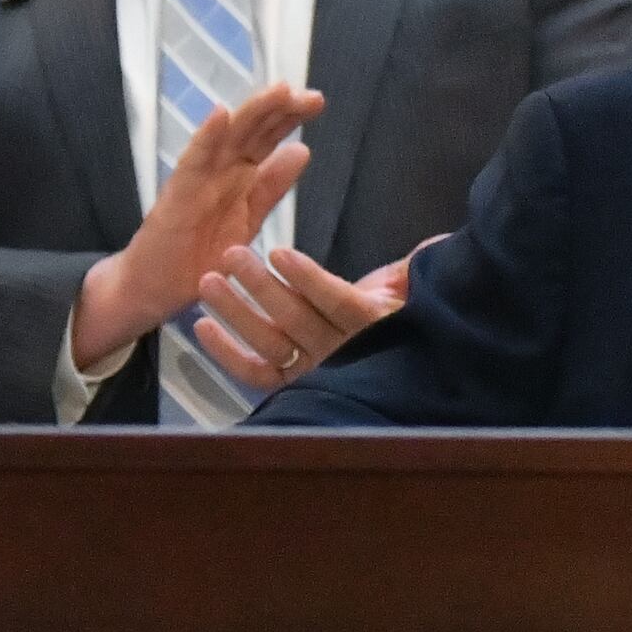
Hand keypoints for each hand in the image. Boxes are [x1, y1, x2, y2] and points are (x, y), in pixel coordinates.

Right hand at [72, 82, 327, 368]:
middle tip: (311, 96)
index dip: (289, 118)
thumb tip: (302, 151)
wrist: (155, 287)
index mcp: (239, 176)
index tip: (316, 100)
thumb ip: (271, 188)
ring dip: (252, 113)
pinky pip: (192, 163)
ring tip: (277, 92)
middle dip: (279, 110)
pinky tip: (221, 115)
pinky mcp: (176, 196)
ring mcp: (198, 179)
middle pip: (252, 131)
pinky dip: (205, 138)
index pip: (266, 138)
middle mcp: (220, 170)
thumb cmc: (198, 254)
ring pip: (227, 138)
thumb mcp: (247, 221)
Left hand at [186, 243, 409, 395]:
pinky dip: (227, 354)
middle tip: (233, 256)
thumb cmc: (399, 307)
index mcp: (373, 325)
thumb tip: (430, 250)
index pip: (337, 301)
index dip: (308, 278)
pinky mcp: (292, 381)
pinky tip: (201, 327)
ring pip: (270, 343)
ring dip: (236, 312)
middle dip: (261, 286)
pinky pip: (256, 372)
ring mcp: (314, 369)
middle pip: (297, 320)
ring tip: (209, 283)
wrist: (400, 353)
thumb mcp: (414, 284)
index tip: (280, 253)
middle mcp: (342, 352)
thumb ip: (415, 268)